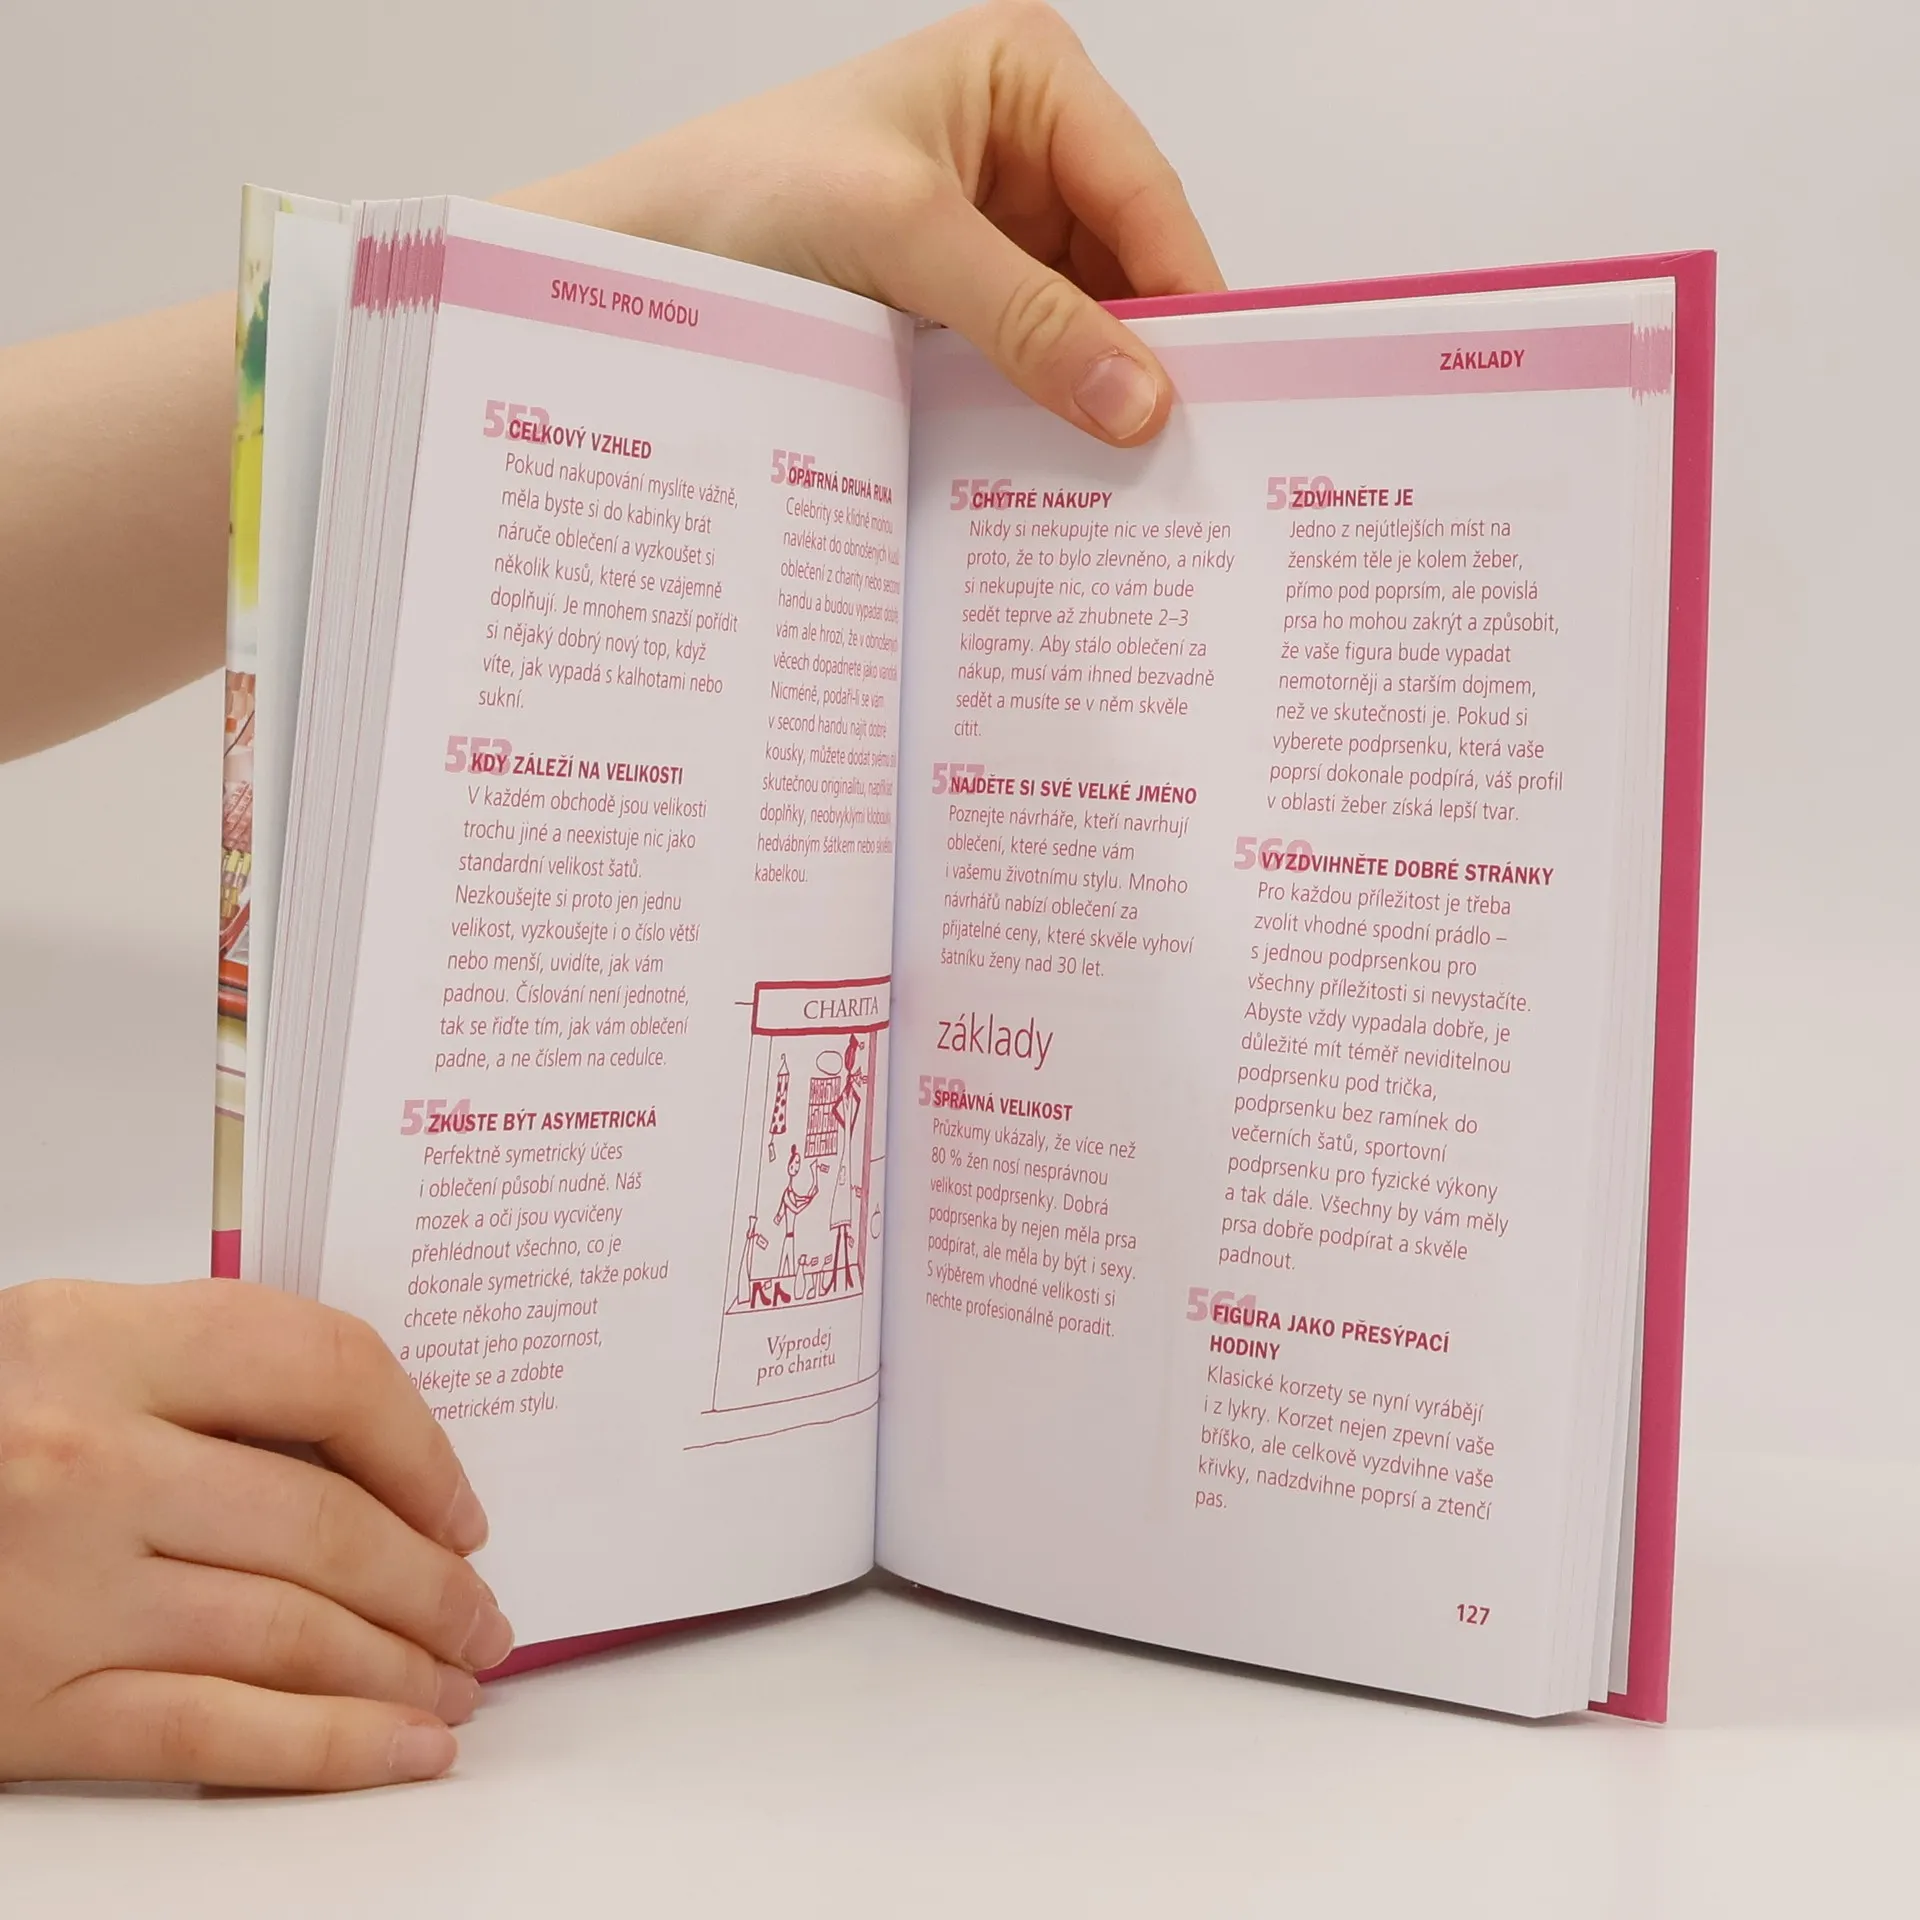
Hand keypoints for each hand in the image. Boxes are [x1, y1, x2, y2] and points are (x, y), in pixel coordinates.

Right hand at [0, 1279, 512, 1789]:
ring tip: (461, 1677)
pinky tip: (405, 1747)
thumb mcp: (65, 1347)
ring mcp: (53, 1593)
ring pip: (290, 1634)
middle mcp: (80, 1462)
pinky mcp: (25, 1712)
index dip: (421, 1444)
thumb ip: (205, 1372)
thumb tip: (376, 1453)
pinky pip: (215, 1736)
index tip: (461, 1501)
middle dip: (432, 1581)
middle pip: (322, 1525)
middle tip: (484, 1613)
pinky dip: (333, 1749)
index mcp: (96, 1342)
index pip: (323, 1370)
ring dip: (403, 1666)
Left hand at [506, 1, 1223, 445]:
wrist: (639, 261)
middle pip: (1123, 264)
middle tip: (1175, 456)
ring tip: (1120, 476)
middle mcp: (1022, 148)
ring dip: (1091, 393)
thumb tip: (1138, 396)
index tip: (1217, 393)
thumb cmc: (745, 194)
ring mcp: (991, 231)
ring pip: (1081, 322)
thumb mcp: (904, 234)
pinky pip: (1028, 360)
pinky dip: (1042, 410)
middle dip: (1140, 353)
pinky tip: (1054, 463)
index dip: (1183, 295)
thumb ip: (1028, 315)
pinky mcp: (957, 303)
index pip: (1144, 193)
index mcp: (1028, 79)